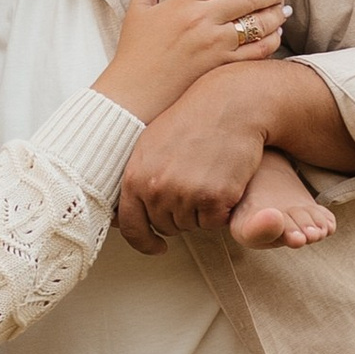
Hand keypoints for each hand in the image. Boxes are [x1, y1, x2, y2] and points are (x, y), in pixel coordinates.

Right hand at [95, 0, 287, 125]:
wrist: (132, 95)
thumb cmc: (134, 51)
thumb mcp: (138, 8)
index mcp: (184, 3)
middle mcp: (202, 22)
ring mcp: (214, 47)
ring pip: (257, 25)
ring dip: (276, 15)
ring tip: (284, 9)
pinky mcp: (220, 69)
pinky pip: (256, 53)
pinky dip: (272, 42)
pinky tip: (276, 35)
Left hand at [118, 59, 354, 253]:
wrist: (230, 105)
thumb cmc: (192, 122)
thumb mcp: (151, 144)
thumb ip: (139, 178)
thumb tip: (125, 210)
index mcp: (135, 176)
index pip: (131, 225)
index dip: (144, 242)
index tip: (157, 248)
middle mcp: (156, 189)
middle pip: (166, 227)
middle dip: (181, 216)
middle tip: (196, 185)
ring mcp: (185, 194)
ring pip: (192, 226)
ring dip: (202, 211)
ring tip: (209, 176)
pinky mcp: (214, 198)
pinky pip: (215, 222)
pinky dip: (222, 209)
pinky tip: (224, 182)